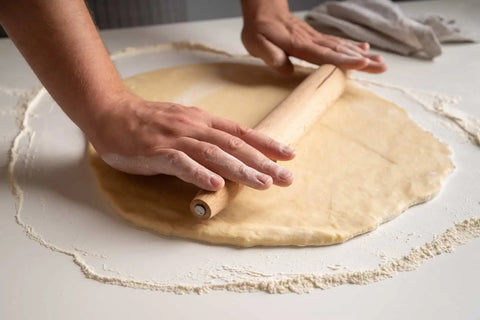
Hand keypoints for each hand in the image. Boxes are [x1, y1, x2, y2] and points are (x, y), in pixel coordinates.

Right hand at [87, 94, 295, 191]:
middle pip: (234, 144)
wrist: (112, 114)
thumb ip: (207, 138)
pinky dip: (199, 173)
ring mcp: (175, 139)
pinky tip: (215, 184)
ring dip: (240, 169)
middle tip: (287, 178)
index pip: (241, 132)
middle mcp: (194, 127)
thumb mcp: (185, 124)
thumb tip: (232, 156)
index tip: (289, 155)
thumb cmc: (150, 122)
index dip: (266, 143)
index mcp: (203, 120)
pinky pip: (180, 163)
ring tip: (263, 183)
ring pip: (214, 154)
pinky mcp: (156, 151)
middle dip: (263, 162)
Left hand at [241, 1, 386, 73]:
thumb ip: (272, 56)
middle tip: (382, 67)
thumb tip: (287, 70)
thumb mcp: (256, 44)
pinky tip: (364, 50)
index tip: (361, 63)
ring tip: (381, 62)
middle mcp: (311, 41)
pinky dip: (352, 47)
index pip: (324, 54)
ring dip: (362, 55)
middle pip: (340, 51)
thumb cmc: (259, 29)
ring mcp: (315, 38)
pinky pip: (337, 43)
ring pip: (342, 47)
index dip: (343, 60)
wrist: (263, 10)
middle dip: (362, 60)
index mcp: (298, 44)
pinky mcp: (316, 38)